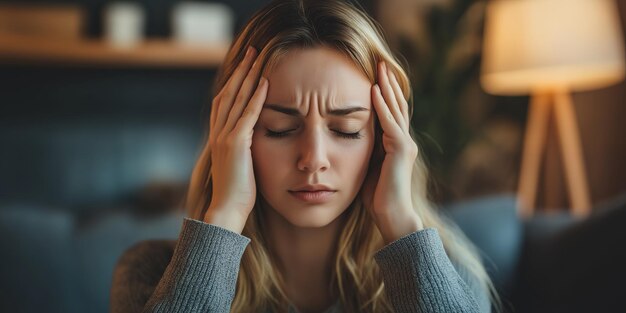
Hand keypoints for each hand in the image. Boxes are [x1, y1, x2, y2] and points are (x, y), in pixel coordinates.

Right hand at [204, 46, 267, 232]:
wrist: (226, 210)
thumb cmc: (237, 193)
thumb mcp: (238, 165)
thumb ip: (242, 148)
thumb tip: (252, 140)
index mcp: (218, 136)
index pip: (225, 100)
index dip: (234, 80)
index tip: (245, 65)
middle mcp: (218, 132)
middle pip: (229, 92)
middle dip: (241, 70)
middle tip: (252, 50)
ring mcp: (225, 137)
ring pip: (237, 98)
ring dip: (249, 76)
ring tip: (259, 57)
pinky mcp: (236, 144)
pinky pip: (247, 115)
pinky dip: (256, 97)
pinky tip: (265, 83)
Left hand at [365, 61, 422, 243]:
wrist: (392, 217)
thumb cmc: (377, 197)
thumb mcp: (366, 167)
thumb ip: (364, 151)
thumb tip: (347, 139)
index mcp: (396, 144)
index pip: (391, 112)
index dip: (384, 93)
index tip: (374, 75)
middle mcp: (404, 141)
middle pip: (396, 105)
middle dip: (387, 83)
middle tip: (380, 62)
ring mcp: (405, 144)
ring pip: (396, 109)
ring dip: (387, 87)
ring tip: (379, 68)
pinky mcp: (401, 151)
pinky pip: (390, 124)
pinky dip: (382, 106)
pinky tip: (374, 91)